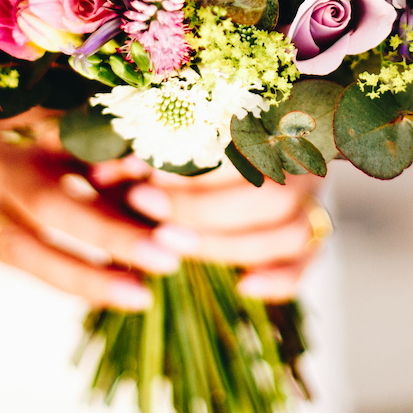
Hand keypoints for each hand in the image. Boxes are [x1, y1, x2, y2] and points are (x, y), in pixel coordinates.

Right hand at [0, 114, 179, 310]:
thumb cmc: (9, 113)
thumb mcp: (48, 107)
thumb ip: (92, 135)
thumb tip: (156, 173)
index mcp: (11, 122)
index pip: (77, 144)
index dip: (121, 170)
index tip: (170, 200)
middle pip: (49, 207)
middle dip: (111, 235)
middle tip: (168, 259)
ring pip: (27, 251)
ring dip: (86, 277)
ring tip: (140, 297)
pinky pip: (23, 262)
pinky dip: (66, 279)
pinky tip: (111, 292)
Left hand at [92, 156, 325, 301]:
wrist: (237, 144)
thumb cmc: (187, 138)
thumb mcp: (164, 138)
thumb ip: (142, 153)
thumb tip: (101, 174)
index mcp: (274, 125)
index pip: (244, 148)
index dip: (196, 168)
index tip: (146, 178)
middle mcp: (299, 164)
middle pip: (268, 197)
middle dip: (202, 211)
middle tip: (146, 210)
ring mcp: (310, 202)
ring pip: (288, 234)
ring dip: (226, 245)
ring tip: (168, 243)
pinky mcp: (309, 238)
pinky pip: (306, 263)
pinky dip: (279, 280)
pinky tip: (243, 287)